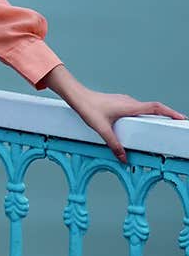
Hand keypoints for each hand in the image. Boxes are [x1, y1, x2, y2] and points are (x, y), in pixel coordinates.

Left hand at [62, 84, 186, 163]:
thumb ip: (114, 145)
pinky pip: (135, 108)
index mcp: (130, 107)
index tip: (180, 117)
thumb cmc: (88, 109)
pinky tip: (138, 122)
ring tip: (161, 124)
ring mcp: (125, 101)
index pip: (155, 108)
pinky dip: (142, 114)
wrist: (78, 97)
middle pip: (153, 108)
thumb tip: (123, 158)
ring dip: (153, 115)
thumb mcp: (102, 130)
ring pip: (143, 108)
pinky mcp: (119, 102)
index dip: (170, 112)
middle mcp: (129, 102)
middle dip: (166, 115)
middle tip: (176, 123)